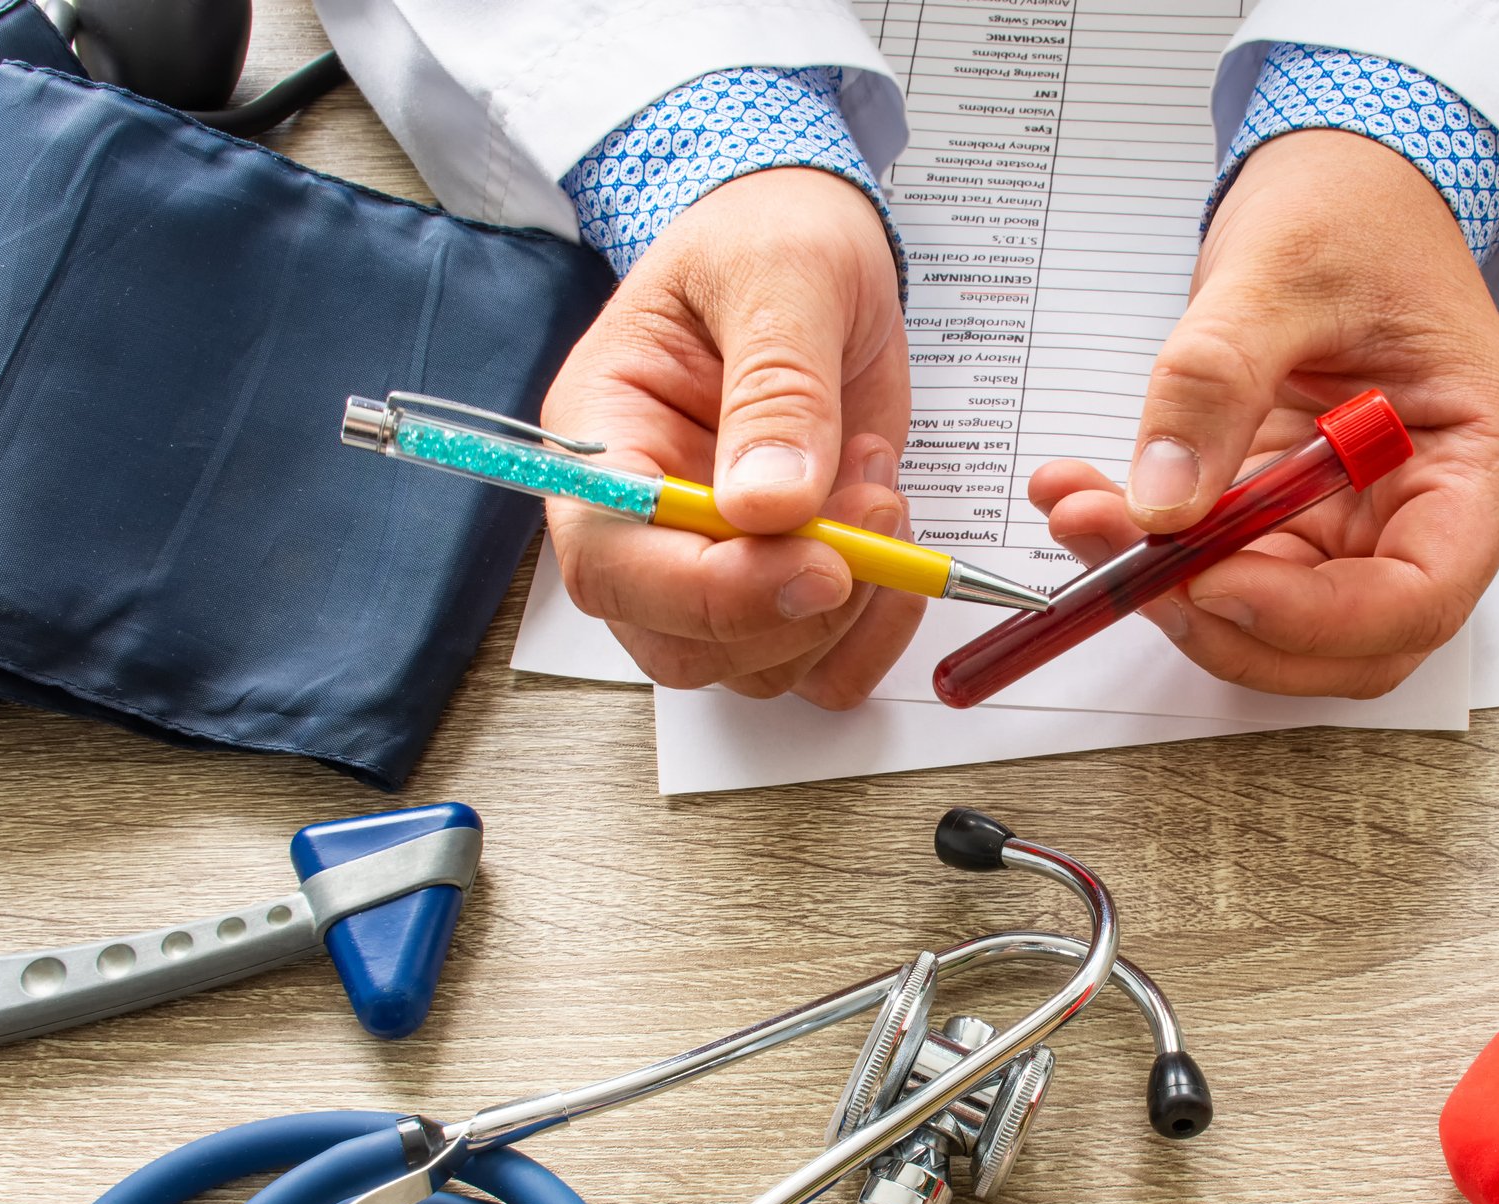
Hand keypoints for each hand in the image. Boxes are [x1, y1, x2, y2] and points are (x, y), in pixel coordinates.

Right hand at [540, 168, 918, 706]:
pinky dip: (877, 629)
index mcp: (602, 441)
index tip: (819, 564)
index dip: (711, 590)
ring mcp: (718, 560)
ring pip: (759, 667)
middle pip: (681, 643)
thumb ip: (778, 386)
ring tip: (880, 486)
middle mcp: (646, 522)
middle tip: (875, 513)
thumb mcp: (781, 278)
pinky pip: (823, 663)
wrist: (812, 242)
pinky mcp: (787, 576)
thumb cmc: (770, 239)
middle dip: (793, 609)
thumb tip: (769, 505)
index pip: (613, 561)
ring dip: (848, 610)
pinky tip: (897, 538)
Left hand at [1030, 129, 1498, 697]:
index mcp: (1476, 457)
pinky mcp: (1289, 512)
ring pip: (1268, 616)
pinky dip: (1149, 551)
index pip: (1421, 595)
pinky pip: (1220, 565)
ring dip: (1168, 590)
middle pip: (1341, 637)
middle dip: (1223, 617)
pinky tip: (1084, 498)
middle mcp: (1425, 506)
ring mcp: (1356, 516)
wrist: (1341, 175)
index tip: (1210, 584)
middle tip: (1125, 559)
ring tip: (1083, 514)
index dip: (1314, 618)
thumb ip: (1215, 383)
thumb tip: (1162, 500)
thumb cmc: (1354, 207)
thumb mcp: (1280, 271)